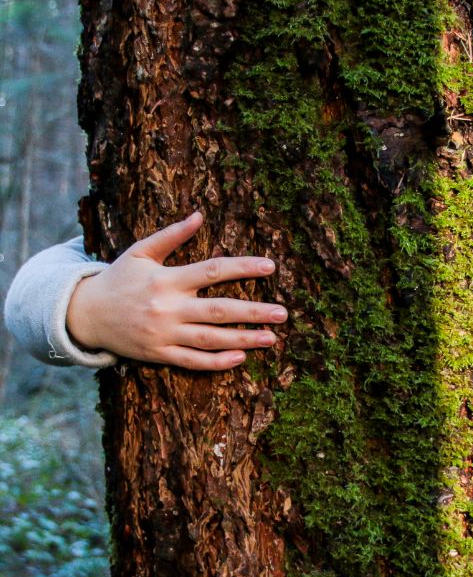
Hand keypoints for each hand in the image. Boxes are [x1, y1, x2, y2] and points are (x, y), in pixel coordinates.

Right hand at [66, 211, 287, 370]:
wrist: (85, 314)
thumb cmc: (119, 279)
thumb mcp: (140, 251)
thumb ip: (172, 235)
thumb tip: (200, 214)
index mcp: (167, 279)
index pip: (213, 271)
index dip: (244, 268)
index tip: (271, 266)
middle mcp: (168, 307)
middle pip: (219, 310)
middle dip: (254, 312)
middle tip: (283, 313)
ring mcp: (164, 334)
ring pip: (210, 339)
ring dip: (244, 340)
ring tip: (272, 338)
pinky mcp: (159, 354)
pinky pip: (192, 361)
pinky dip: (216, 362)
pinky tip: (240, 358)